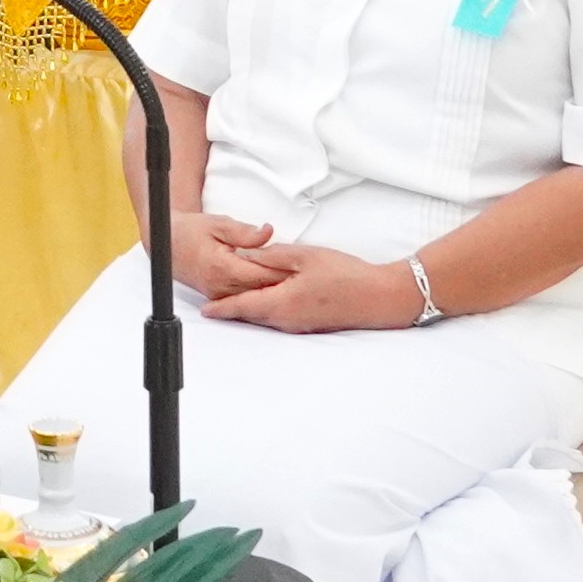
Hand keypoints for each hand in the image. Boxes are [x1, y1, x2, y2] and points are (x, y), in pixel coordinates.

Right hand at [171, 210, 291, 301]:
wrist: (167, 242)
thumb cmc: (190, 231)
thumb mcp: (218, 223)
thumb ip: (245, 232)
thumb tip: (268, 232)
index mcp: (222, 267)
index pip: (262, 274)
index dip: (284, 270)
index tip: (302, 267)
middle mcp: (220, 286)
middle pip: (261, 289)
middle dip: (284, 283)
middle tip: (307, 277)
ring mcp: (218, 294)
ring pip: (254, 297)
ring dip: (273, 290)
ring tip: (297, 283)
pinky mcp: (218, 296)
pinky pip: (244, 298)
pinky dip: (260, 292)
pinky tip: (275, 287)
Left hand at [209, 249, 416, 333]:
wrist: (379, 298)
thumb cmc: (344, 274)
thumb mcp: (305, 256)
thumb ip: (271, 256)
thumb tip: (243, 256)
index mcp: (281, 302)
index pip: (242, 307)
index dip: (221, 308)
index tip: (203, 312)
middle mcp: (286, 320)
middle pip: (251, 314)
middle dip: (232, 309)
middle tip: (212, 302)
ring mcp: (298, 326)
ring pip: (265, 317)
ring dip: (250, 309)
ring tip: (233, 299)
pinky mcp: (309, 326)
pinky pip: (280, 319)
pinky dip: (268, 309)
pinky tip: (268, 298)